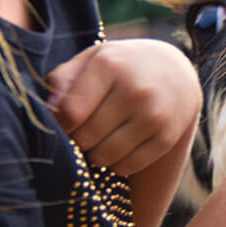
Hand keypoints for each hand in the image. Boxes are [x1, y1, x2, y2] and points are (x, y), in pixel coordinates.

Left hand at [46, 39, 201, 175]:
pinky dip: (117, 163)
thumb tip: (49, 108)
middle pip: (86, 137)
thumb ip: (63, 79)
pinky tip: (120, 146)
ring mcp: (153, 115)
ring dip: (96, 154)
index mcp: (110, 65)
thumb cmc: (121, 67)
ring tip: (101, 138)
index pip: (70, 113)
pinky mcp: (166, 137)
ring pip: (104, 157)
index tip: (64, 121)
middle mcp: (135, 89)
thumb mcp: (93, 59)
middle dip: (78, 139)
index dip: (61, 124)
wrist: (176, 71)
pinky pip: (126, 167)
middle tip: (84, 129)